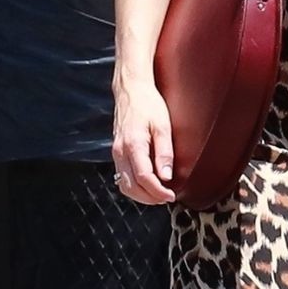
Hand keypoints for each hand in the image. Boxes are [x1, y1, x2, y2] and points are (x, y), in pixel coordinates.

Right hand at [112, 76, 175, 204]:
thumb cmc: (149, 105)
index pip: (144, 177)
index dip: (158, 191)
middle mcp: (120, 151)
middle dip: (149, 198)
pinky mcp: (116, 152)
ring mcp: (116, 153)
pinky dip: (134, 186)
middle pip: (131, 187)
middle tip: (167, 198)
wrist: (131, 90)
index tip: (172, 196)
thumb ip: (164, 152)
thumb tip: (167, 177)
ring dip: (141, 195)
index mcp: (133, 144)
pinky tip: (148, 185)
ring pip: (124, 185)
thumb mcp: (163, 125)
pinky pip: (122, 177)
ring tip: (159, 194)